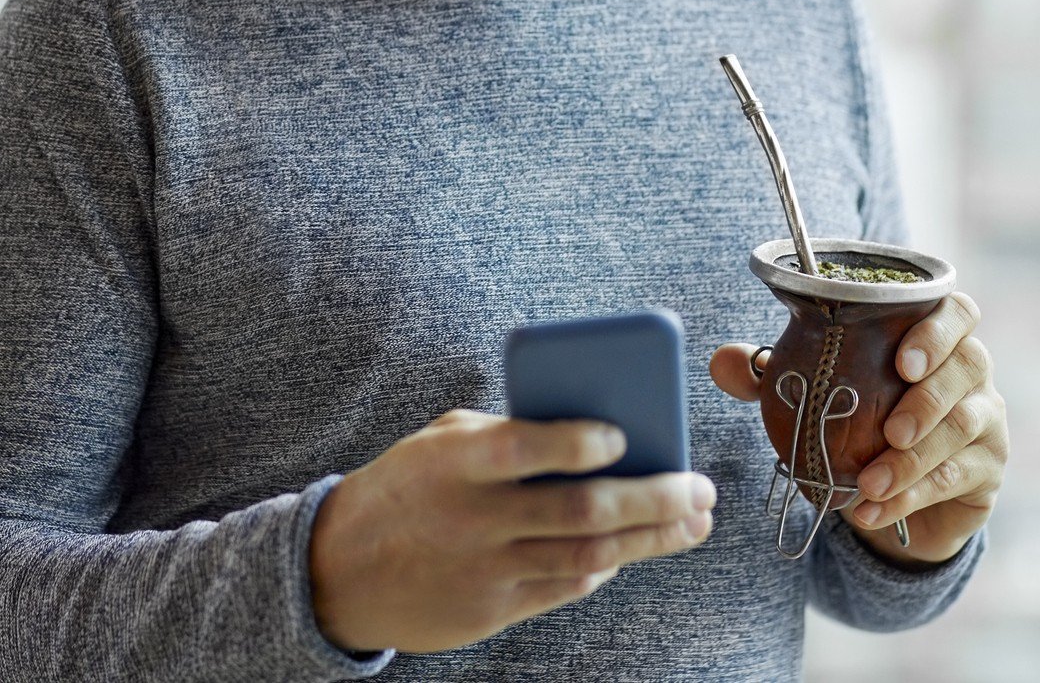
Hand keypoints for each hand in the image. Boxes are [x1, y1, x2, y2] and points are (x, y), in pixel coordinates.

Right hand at [308, 408, 715, 653]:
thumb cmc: (408, 486)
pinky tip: (634, 549)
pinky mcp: (492, 611)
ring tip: (693, 522)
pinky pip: (564, 588)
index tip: (625, 436)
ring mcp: (485, 570)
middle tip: (700, 488)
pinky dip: (606, 567)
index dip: (578, 444)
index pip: (526, 449)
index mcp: (456, 462)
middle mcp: (474, 518)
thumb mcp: (440, 440)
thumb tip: (594, 429)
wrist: (339, 571)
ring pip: (587, 556)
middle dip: (652, 499)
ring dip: (650, 539)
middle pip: (579, 510)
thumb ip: (506, 431)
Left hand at [707, 291, 1005, 566]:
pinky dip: (911, 495)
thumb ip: (770, 373)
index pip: (955, 311)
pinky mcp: (989, 467)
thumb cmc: (859, 418)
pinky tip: (872, 510)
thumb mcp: (814, 392)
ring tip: (870, 482)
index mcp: (936, 334)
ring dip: (915, 459)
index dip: (936, 330)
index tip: (902, 361)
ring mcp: (988, 418)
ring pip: (964, 428)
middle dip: (930, 399)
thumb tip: (721, 360)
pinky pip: (957, 478)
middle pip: (969, 366)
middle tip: (892, 429)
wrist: (900, 488)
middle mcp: (972, 370)